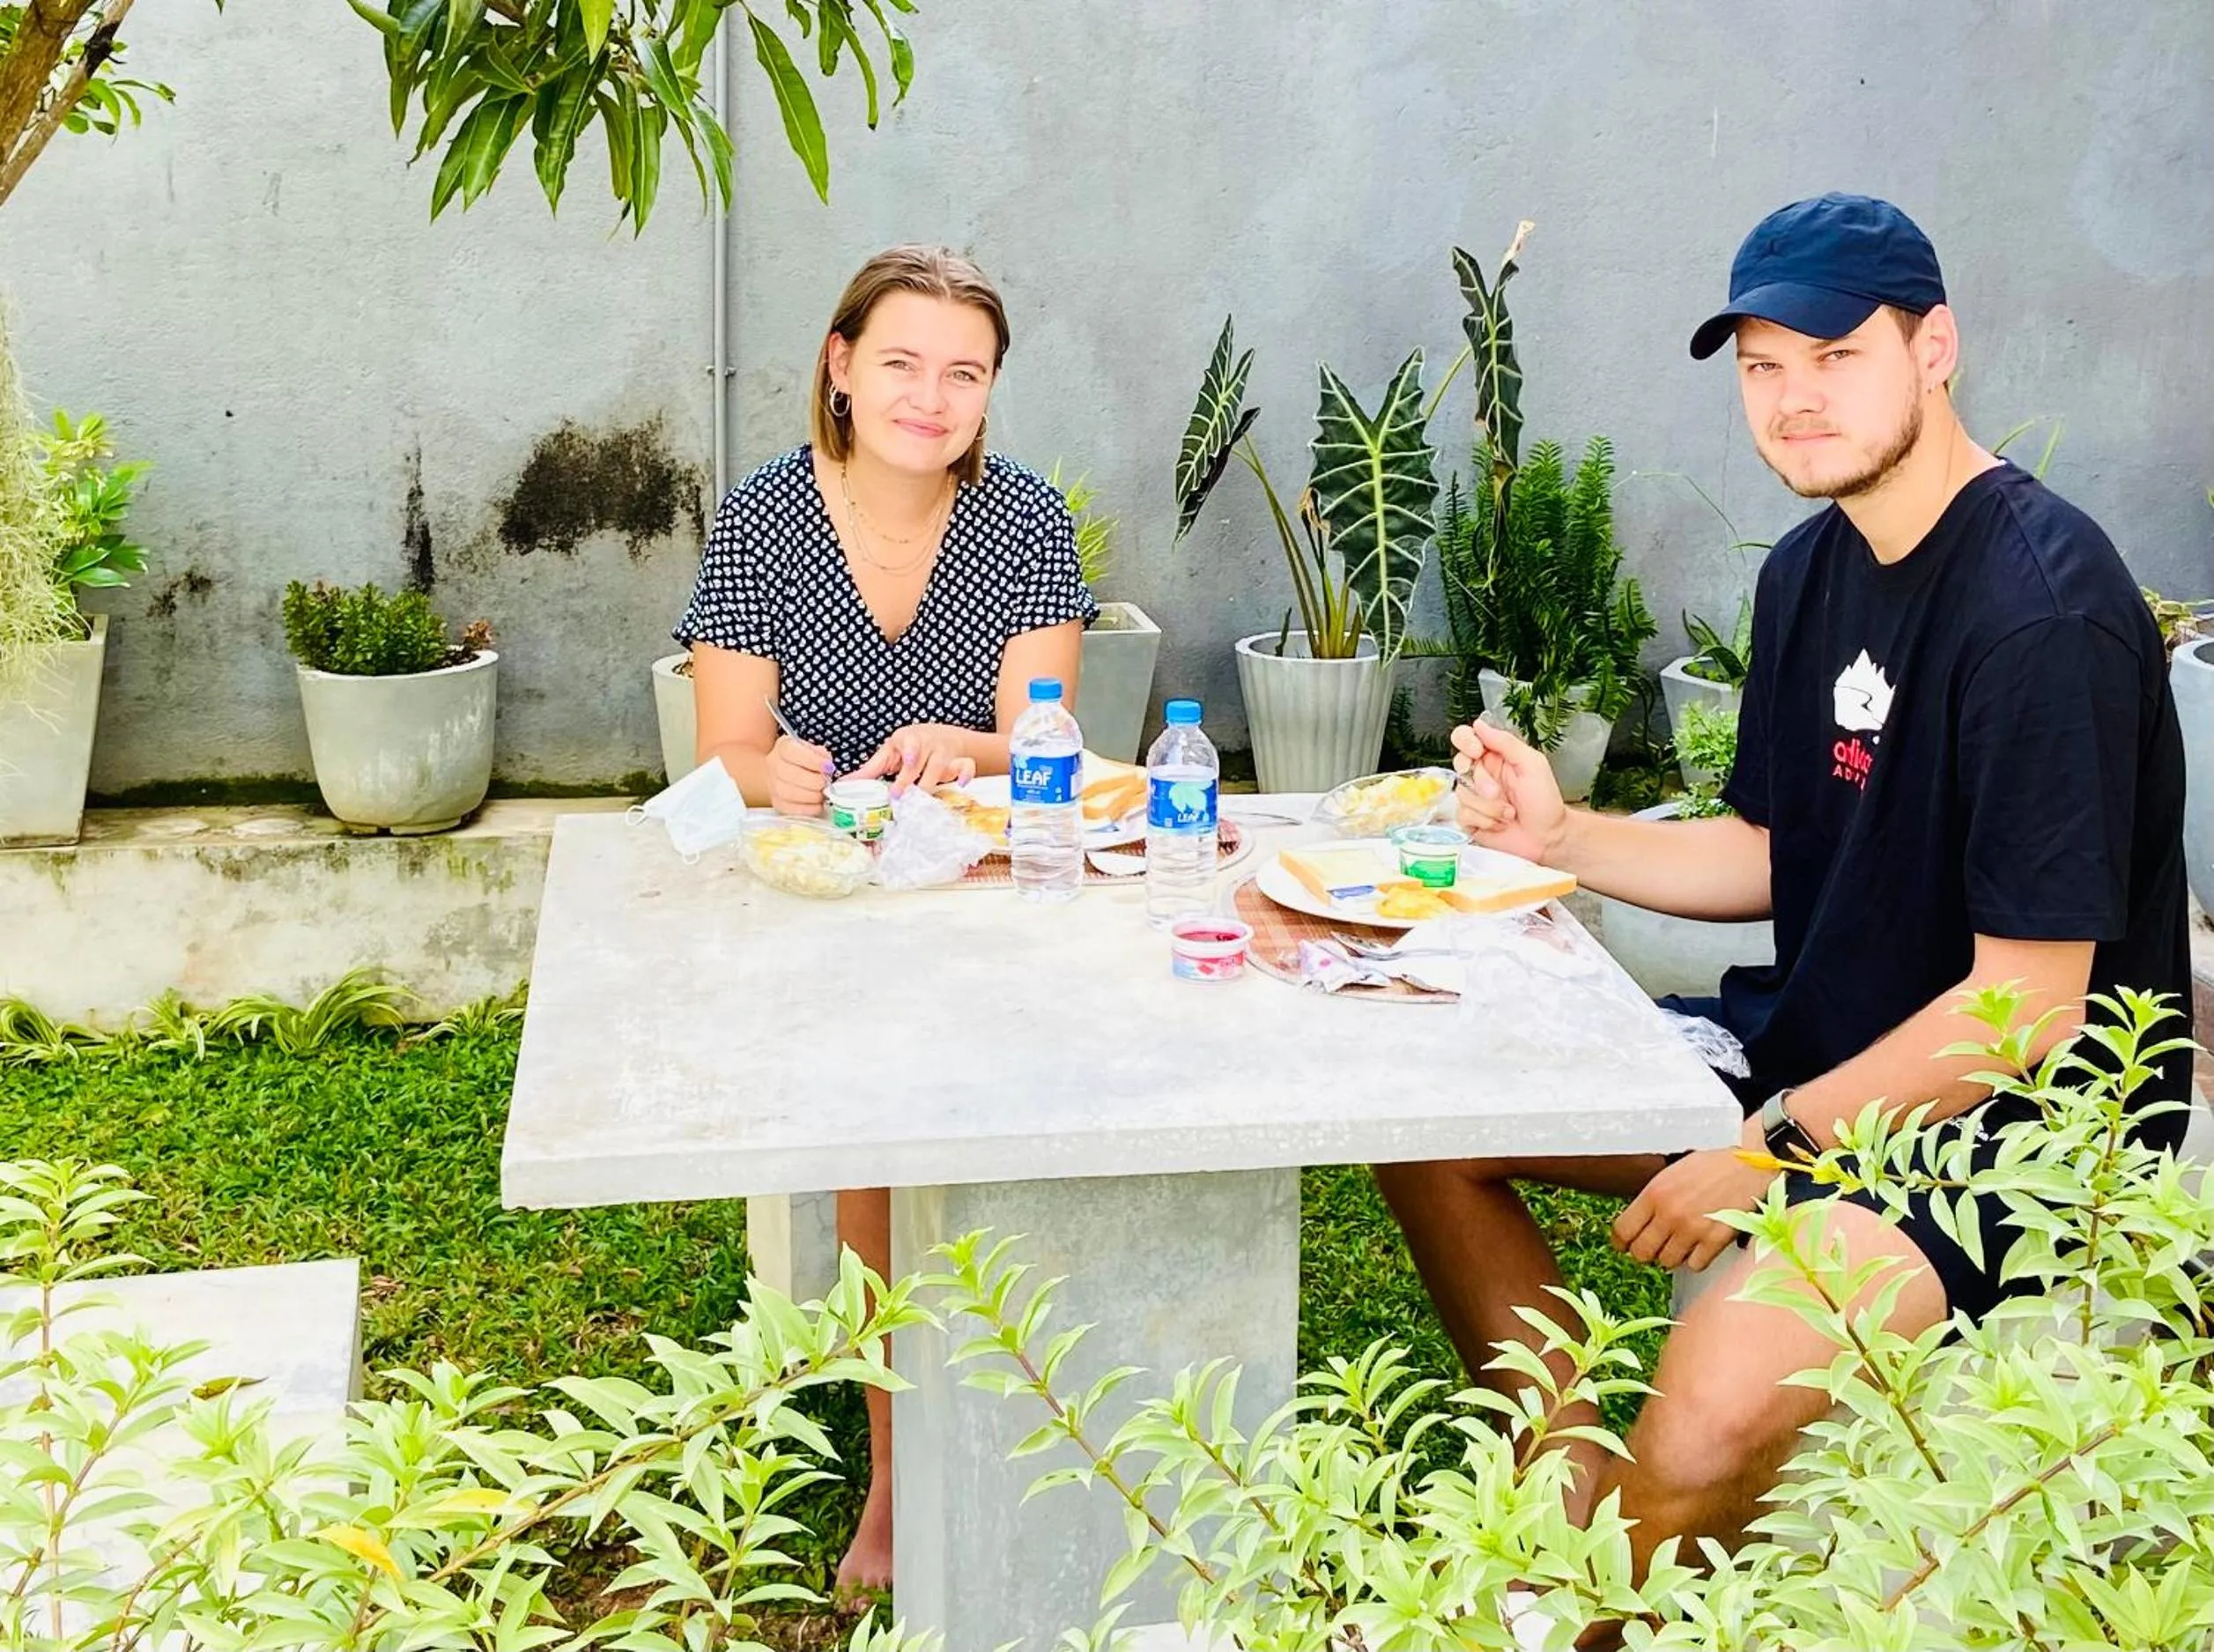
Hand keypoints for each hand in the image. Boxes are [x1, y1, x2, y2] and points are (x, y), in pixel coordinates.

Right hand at [768, 735, 835, 816]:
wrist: (787, 774)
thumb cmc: (805, 761)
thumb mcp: (814, 751)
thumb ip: (821, 755)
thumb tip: (827, 765)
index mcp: (783, 747)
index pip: (790, 750)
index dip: (811, 760)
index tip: (828, 766)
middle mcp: (773, 764)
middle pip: (789, 774)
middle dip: (813, 781)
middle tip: (825, 783)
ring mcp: (772, 784)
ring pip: (787, 793)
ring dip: (810, 796)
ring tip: (822, 795)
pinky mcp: (777, 802)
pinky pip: (789, 809)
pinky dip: (807, 809)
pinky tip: (817, 806)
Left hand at [855, 724, 977, 794]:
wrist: (942, 736)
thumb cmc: (909, 748)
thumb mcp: (889, 754)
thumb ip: (869, 770)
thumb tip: (842, 785)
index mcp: (906, 739)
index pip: (908, 743)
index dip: (908, 752)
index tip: (904, 765)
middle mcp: (926, 743)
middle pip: (921, 761)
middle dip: (912, 780)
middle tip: (901, 797)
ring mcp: (943, 752)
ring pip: (940, 766)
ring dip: (931, 783)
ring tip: (921, 799)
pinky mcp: (959, 760)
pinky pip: (966, 766)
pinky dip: (965, 774)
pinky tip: (961, 784)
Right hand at [1451, 716, 1566, 863]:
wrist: (1548, 837)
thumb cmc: (1545, 802)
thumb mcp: (1532, 764)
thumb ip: (1506, 742)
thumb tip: (1480, 725)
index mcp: (1495, 757)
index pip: (1465, 738)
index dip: (1466, 742)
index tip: (1477, 751)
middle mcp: (1481, 774)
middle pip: (1460, 765)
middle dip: (1482, 782)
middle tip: (1499, 792)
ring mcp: (1474, 797)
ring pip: (1462, 793)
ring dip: (1489, 806)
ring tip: (1508, 812)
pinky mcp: (1470, 819)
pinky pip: (1463, 814)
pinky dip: (1485, 821)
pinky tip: (1500, 823)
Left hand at [1611, 1116, 1777, 1273]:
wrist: (1749, 1165)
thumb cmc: (1711, 1166)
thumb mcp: (1671, 1173)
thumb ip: (1652, 1198)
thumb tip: (1637, 1222)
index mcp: (1655, 1193)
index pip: (1622, 1231)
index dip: (1621, 1242)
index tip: (1624, 1245)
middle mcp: (1670, 1214)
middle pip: (1641, 1253)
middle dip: (1644, 1252)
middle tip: (1652, 1247)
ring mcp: (1693, 1229)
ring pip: (1666, 1262)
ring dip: (1670, 1256)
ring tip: (1678, 1244)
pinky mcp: (1715, 1240)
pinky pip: (1694, 1265)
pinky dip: (1695, 1260)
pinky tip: (1698, 1247)